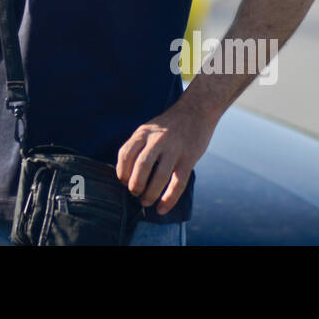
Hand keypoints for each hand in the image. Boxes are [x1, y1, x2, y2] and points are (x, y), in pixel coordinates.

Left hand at [116, 99, 217, 216]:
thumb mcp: (149, 128)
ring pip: (160, 176)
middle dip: (135, 185)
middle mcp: (158, 140)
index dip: (121, 171)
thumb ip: (138, 145)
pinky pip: (178, 183)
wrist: (196, 110)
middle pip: (141, 166)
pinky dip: (169, 199)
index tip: (123, 181)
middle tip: (134, 194)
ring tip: (146, 202)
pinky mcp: (189, 158)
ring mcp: (175, 149)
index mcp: (144, 132)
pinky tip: (162, 209)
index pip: (126, 153)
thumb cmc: (169, 124)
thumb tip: (126, 173)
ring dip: (150, 194)